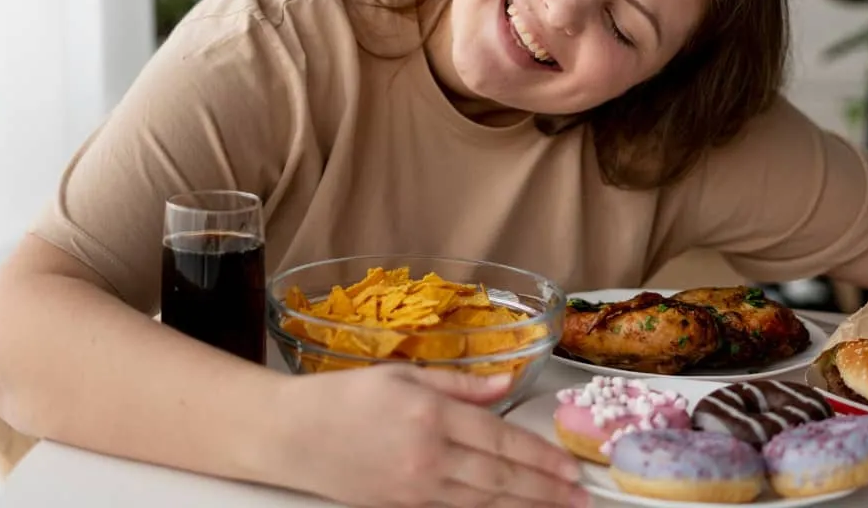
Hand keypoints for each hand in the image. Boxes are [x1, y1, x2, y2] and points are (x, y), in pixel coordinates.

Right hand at [272, 364, 587, 506]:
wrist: (287, 435)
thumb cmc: (342, 397)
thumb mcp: (403, 373)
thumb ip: (460, 383)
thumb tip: (507, 383)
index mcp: (430, 414)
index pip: (500, 440)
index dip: (540, 457)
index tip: (570, 468)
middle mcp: (426, 456)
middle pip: (499, 478)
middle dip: (545, 490)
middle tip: (580, 499)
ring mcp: (413, 488)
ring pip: (481, 501)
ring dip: (525, 507)